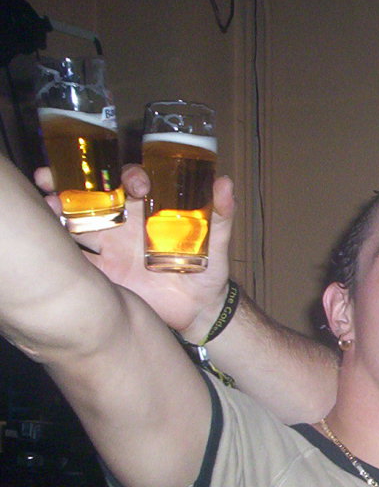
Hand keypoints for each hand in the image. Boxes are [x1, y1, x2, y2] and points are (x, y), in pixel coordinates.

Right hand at [34, 164, 235, 337]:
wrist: (199, 309)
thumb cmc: (208, 270)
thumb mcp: (217, 242)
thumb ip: (221, 214)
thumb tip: (225, 182)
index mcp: (147, 212)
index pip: (129, 184)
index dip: (126, 176)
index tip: (134, 183)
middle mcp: (123, 225)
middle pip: (90, 198)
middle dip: (69, 184)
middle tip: (50, 176)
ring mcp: (108, 248)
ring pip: (74, 224)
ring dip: (56, 211)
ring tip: (45, 203)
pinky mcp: (102, 274)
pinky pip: (76, 260)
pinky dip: (59, 251)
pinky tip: (46, 243)